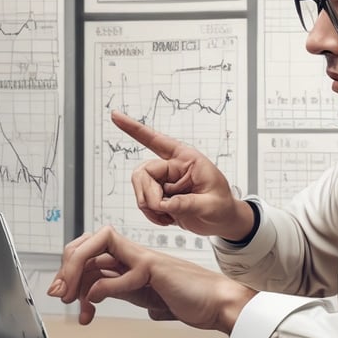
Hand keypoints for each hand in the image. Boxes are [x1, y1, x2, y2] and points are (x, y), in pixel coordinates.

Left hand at [47, 226, 256, 332]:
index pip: (93, 252)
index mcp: (132, 261)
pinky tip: (97, 303)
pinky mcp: (154, 269)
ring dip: (76, 272)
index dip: (74, 268)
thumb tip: (113, 297)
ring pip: (99, 246)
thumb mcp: (148, 297)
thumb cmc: (191, 299)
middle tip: (59, 294)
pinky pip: (122, 273)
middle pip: (89, 243)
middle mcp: (135, 255)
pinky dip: (105, 288)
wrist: (217, 303)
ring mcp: (144, 259)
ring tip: (71, 297)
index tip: (69, 296)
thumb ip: (129, 293)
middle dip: (67, 266)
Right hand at [111, 109, 254, 240]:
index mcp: (187, 159)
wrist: (223, 220)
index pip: (157, 140)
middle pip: (142, 172)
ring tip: (168, 215)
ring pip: (140, 188)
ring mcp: (165, 181)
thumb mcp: (211, 206)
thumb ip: (188, 204)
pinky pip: (144, 202)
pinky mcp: (160, 195)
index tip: (114, 116)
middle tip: (162, 209)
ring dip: (148, 207)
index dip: (134, 129)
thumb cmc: (222, 206)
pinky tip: (168, 218)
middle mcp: (173, 167)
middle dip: (147, 195)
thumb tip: (163, 204)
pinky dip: (151, 214)